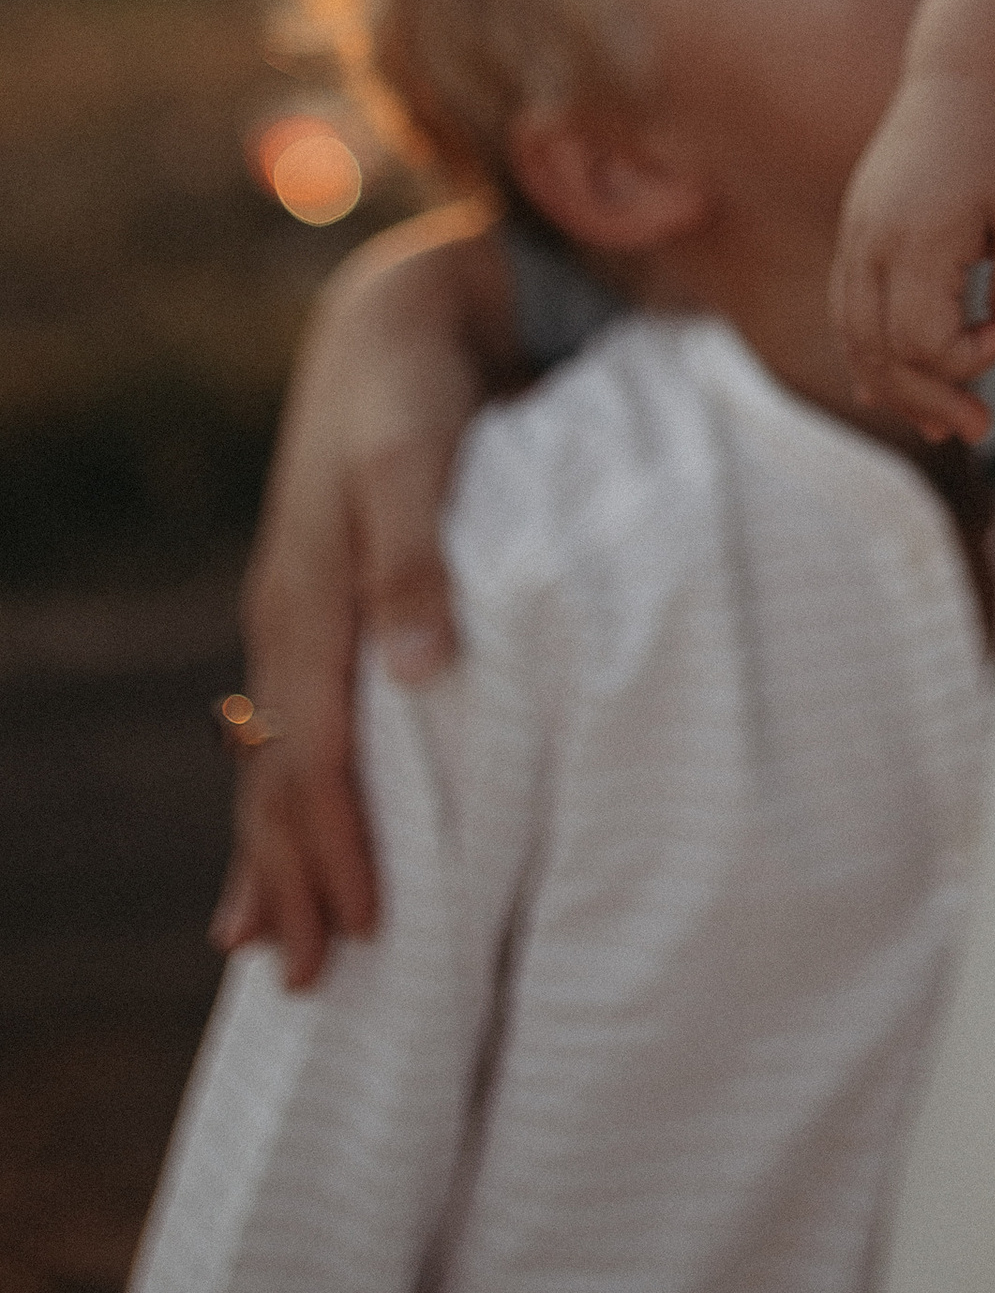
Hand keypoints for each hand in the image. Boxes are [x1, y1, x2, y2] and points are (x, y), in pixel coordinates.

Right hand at [210, 200, 509, 984]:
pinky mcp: (329, 600)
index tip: (363, 930)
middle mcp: (292, 619)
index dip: (335, 844)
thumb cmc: (417, 382)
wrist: (399, 311)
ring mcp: (303, 612)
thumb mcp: (416, 455)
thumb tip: (421, 676)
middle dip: (293, 876)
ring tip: (275, 940)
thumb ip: (415, 558)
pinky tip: (289, 829)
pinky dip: (292, 787)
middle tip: (311, 981)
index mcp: (308, 599)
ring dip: (280, 848)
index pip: (318, 755)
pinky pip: (301, 717)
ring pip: (282, 755)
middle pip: (284, 774)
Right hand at [834, 70, 994, 445]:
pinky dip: (868, 353)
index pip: (920, 343)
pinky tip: (887, 391)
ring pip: (853, 336)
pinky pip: (848, 307)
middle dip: (928, 400)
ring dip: (894, 387)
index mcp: (913, 239)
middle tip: (978, 429)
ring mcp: (856, 235)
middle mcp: (870, 242)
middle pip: (877, 353)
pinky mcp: (858, 229)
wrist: (971, 71)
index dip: (968, 359)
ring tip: (940, 425)